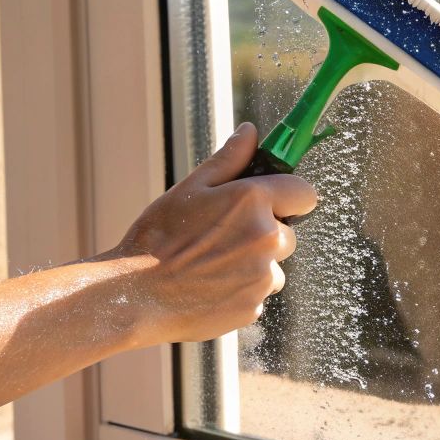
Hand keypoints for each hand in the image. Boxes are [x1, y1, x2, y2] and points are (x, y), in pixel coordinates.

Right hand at [110, 123, 317, 342]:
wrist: (135, 295)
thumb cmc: (158, 237)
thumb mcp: (191, 188)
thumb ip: (229, 158)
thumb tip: (251, 131)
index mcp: (254, 202)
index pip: (305, 194)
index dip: (289, 196)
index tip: (272, 202)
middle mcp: (266, 239)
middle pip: (288, 233)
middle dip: (265, 232)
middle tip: (224, 235)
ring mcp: (261, 277)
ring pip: (273, 266)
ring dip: (254, 265)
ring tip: (211, 264)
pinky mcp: (252, 308)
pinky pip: (257, 293)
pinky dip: (240, 290)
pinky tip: (208, 286)